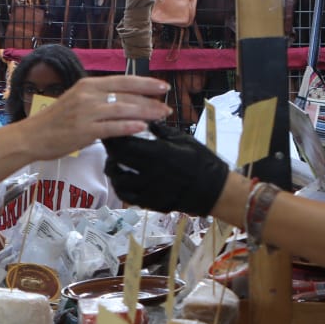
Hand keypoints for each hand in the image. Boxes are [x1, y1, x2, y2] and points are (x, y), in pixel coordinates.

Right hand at [22, 76, 169, 158]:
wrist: (32, 136)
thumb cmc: (55, 121)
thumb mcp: (77, 101)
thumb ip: (98, 99)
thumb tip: (125, 102)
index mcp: (87, 85)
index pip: (123, 81)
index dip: (145, 83)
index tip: (162, 87)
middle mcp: (88, 95)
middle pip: (127, 95)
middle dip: (150, 100)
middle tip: (167, 107)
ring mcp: (86, 112)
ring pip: (123, 109)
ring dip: (145, 112)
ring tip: (161, 116)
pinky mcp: (84, 130)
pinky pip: (112, 127)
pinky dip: (129, 126)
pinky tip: (142, 127)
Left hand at [103, 123, 233, 216]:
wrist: (214, 189)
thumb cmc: (201, 160)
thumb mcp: (183, 139)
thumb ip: (161, 131)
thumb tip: (145, 120)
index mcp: (158, 153)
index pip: (124, 144)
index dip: (113, 138)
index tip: (110, 132)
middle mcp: (150, 172)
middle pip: (117, 161)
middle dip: (111, 153)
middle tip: (112, 148)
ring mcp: (150, 190)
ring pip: (119, 181)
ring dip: (114, 172)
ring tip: (116, 165)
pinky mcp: (152, 203)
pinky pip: (129, 197)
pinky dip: (122, 188)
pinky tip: (124, 181)